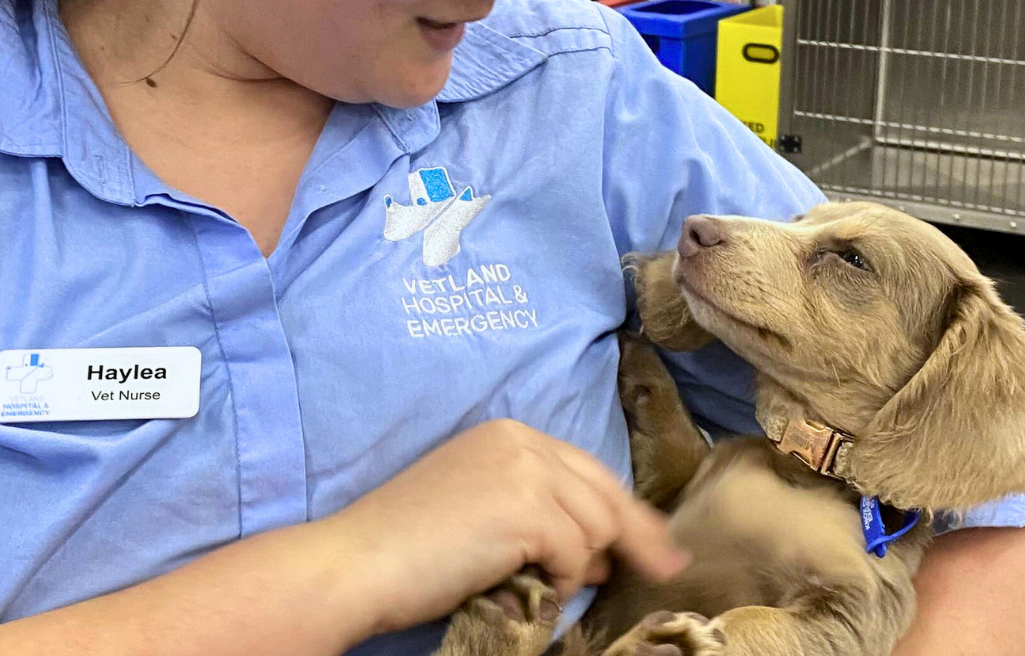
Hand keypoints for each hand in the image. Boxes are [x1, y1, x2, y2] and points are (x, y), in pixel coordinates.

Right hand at [316, 419, 689, 636]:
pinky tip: (530, 588)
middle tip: (667, 569)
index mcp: (508, 434)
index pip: (587, 470)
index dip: (623, 510)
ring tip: (546, 584)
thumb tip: (603, 549)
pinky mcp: (526, 506)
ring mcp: (525, 468)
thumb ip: (538, 511)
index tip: (654, 541)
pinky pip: (578, 554)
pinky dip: (563, 581)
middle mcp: (521, 440)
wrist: (358, 563)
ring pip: (598, 526)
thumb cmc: (407, 549)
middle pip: (606, 491)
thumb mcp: (482, 510)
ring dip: (580, 567)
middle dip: (639, 535)